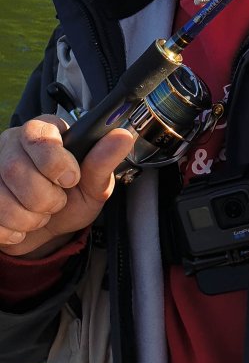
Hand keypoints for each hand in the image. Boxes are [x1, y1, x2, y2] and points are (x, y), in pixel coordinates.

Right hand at [0, 117, 134, 257]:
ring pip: (0, 197)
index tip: (71, 179)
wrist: (48, 230)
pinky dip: (12, 231)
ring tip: (41, 215)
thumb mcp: (93, 183)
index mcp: (45, 131)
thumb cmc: (72, 198)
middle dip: (44, 198)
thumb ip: (103, 162)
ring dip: (29, 218)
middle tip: (58, 202)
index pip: (38, 135)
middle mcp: (13, 144)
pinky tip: (22, 226)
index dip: (54, 162)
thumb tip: (122, 136)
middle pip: (16, 169)